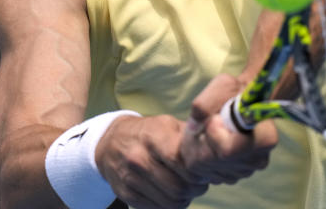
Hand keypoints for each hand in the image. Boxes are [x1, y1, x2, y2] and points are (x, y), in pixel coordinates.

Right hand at [95, 114, 209, 208]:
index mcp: (152, 137)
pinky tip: (171, 193)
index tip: (203, 170)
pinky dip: (170, 206)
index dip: (197, 171)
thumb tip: (214, 151)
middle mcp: (138, 158)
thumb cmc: (147, 133)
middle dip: (195, 189)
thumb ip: (189, 137)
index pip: (181, 162)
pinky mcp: (125, 194)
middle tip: (199, 183)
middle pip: (179, 188)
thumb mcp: (166, 125)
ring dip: (185, 199)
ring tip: (186, 188)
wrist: (111, 143)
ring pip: (170, 203)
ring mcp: (130, 178)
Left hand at [181, 74, 277, 184]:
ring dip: (201, 146)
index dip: (214, 132)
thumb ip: (207, 102)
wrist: (240, 105)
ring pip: (207, 166)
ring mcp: (243, 172)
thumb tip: (194, 125)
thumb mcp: (223, 85)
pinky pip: (204, 171)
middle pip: (215, 159)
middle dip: (205, 138)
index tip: (214, 117)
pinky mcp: (228, 178)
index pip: (228, 149)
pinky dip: (201, 155)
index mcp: (264, 138)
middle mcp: (256, 161)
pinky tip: (210, 142)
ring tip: (210, 130)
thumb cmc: (234, 93)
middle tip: (210, 122)